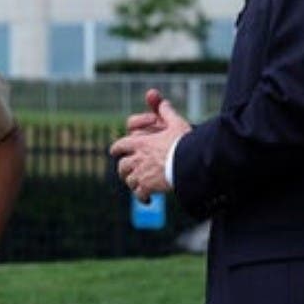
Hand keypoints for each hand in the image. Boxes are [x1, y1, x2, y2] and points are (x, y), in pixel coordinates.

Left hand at [110, 88, 190, 202]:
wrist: (189, 163)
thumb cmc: (184, 142)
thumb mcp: (176, 123)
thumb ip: (167, 113)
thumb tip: (162, 102)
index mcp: (140, 143)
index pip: (120, 145)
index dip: (117, 149)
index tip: (114, 152)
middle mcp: (137, 159)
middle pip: (122, 166)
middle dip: (123, 170)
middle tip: (126, 173)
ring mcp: (141, 174)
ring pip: (129, 181)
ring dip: (132, 183)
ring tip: (138, 187)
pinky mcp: (147, 187)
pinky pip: (139, 195)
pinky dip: (142, 198)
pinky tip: (147, 200)